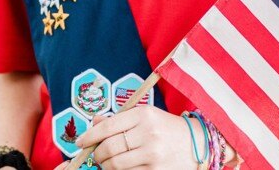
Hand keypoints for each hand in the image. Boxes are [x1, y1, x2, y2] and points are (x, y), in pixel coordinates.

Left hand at [74, 105, 200, 169]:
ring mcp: (153, 155)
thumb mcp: (145, 116)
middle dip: (97, 153)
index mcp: (144, 115)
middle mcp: (148, 134)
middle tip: (96, 154)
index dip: (90, 136)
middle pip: (109, 147)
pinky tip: (121, 167)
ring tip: (107, 162)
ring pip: (116, 164)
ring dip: (106, 165)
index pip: (107, 127)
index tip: (80, 142)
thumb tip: (94, 123)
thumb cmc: (166, 128)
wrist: (198, 144)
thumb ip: (119, 119)